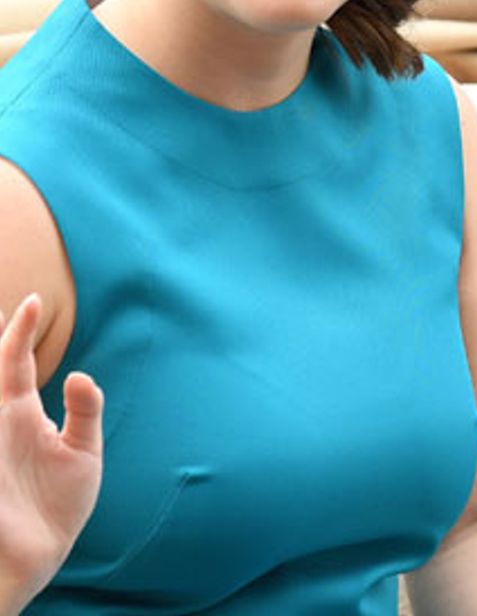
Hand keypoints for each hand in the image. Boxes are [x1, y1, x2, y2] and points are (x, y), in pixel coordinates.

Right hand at [0, 295, 102, 611]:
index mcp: (19, 414)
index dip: (20, 332)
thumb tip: (76, 375)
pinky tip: (1, 405)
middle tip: (15, 303)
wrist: (34, 560)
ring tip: (1, 330)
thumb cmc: (56, 506)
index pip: (14, 362)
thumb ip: (85, 410)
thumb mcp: (84, 452)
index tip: (33, 300)